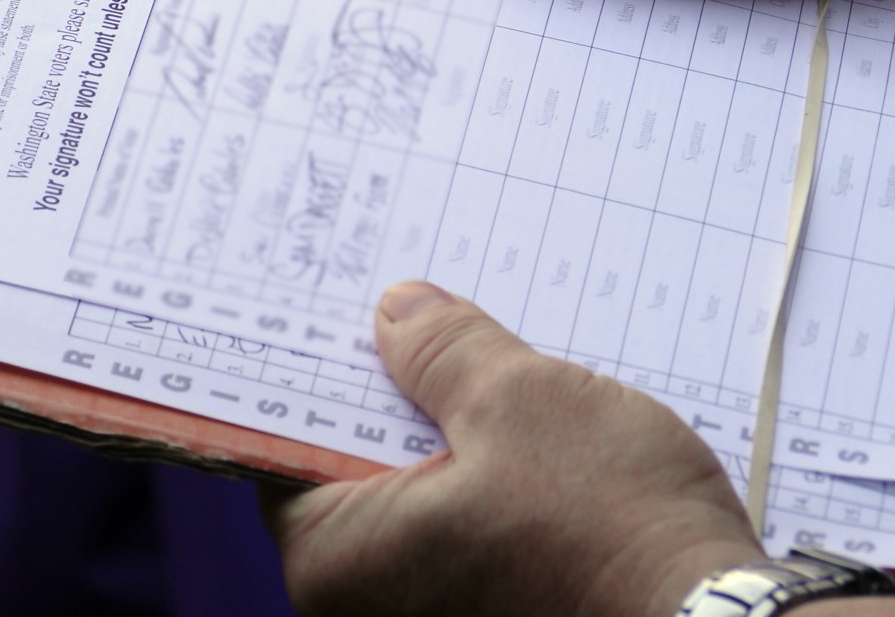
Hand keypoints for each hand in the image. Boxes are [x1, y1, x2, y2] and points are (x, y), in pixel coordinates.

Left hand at [263, 281, 760, 616]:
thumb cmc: (607, 524)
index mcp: (343, 560)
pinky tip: (516, 409)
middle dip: (391, 384)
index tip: (338, 307)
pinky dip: (477, 461)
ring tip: (475, 346)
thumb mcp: (516, 399)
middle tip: (417, 308)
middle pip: (354, 460)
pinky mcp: (492, 603)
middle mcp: (371, 602)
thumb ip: (441, 349)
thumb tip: (396, 314)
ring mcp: (434, 609)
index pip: (287, 442)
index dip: (317, 365)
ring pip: (416, 484)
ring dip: (444, 417)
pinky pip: (460, 514)